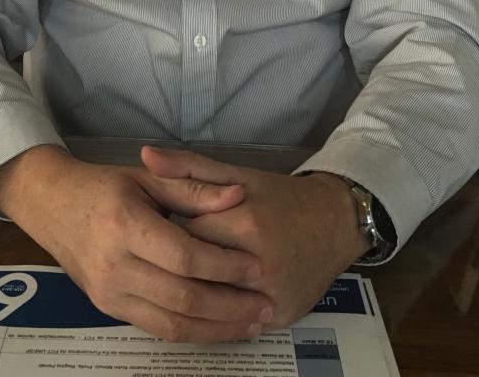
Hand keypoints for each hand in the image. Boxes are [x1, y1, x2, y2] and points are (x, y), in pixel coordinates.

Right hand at [0, 145, 273, 341]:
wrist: (52, 205)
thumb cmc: (104, 186)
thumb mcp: (148, 177)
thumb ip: (194, 187)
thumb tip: (239, 195)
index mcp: (126, 225)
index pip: (184, 257)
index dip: (224, 265)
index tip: (257, 267)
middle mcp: (114, 266)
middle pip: (182, 297)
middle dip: (229, 305)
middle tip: (266, 304)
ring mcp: (108, 294)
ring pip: (171, 323)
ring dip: (216, 328)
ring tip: (252, 324)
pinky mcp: (108, 309)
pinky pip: (156, 328)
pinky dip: (192, 332)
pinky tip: (219, 327)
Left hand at [141, 146, 368, 329]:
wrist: (334, 221)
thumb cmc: (279, 196)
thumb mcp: (236, 175)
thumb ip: (189, 168)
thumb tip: (145, 155)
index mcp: (245, 224)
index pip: (186, 239)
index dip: (169, 236)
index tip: (161, 231)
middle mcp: (260, 265)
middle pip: (197, 276)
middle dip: (179, 268)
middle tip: (169, 257)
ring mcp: (272, 296)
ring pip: (214, 306)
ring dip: (195, 293)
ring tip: (185, 277)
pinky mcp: (281, 318)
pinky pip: (236, 323)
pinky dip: (218, 314)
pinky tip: (206, 302)